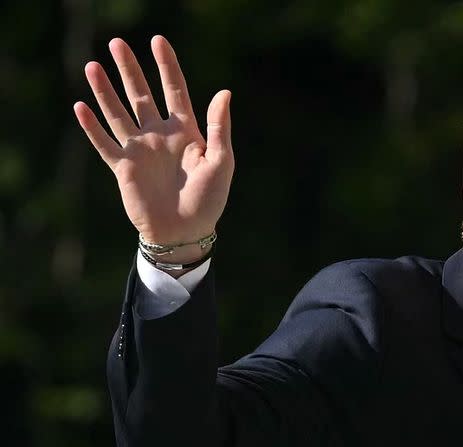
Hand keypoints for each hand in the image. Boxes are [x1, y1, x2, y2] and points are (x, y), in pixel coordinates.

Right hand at [73, 35, 233, 245]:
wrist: (185, 232)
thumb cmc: (209, 200)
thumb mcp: (221, 162)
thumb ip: (220, 127)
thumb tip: (224, 93)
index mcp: (187, 132)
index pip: (175, 90)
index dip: (167, 65)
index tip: (158, 41)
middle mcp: (160, 136)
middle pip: (141, 95)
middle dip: (129, 69)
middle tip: (116, 43)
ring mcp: (140, 150)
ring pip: (118, 113)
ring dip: (104, 91)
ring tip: (92, 66)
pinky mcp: (123, 167)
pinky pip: (104, 143)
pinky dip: (92, 127)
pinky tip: (80, 107)